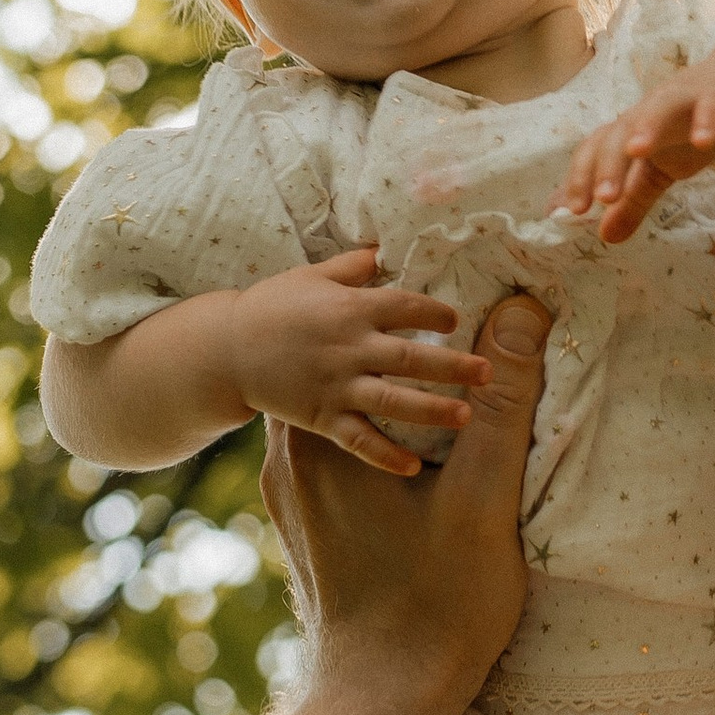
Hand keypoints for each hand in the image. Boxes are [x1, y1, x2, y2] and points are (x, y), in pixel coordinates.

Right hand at [226, 248, 493, 477]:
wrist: (225, 350)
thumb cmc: (272, 307)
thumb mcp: (311, 276)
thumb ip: (352, 265)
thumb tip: (386, 247)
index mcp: (348, 308)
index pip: (403, 307)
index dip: (433, 313)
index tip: (457, 320)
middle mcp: (347, 347)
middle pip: (409, 357)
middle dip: (452, 365)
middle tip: (488, 373)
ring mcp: (335, 385)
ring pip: (391, 400)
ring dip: (431, 409)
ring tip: (466, 416)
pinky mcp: (321, 417)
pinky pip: (358, 440)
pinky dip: (384, 454)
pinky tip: (413, 467)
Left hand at [261, 296, 549, 707]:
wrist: (382, 701)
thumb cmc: (435, 602)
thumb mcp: (483, 492)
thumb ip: (503, 400)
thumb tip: (522, 310)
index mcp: (322, 438)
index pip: (352, 339)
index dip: (401, 310)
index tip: (452, 296)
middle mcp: (291, 460)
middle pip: (342, 376)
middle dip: (393, 352)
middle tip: (451, 331)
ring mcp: (293, 499)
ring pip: (339, 420)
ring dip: (383, 399)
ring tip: (440, 388)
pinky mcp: (306, 531)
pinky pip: (336, 462)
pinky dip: (373, 442)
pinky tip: (416, 455)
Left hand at [557, 31, 714, 245]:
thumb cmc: (693, 125)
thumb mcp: (663, 170)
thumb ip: (635, 201)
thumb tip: (606, 237)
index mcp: (632, 130)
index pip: (596, 149)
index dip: (581, 176)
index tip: (573, 210)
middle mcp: (651, 111)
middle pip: (622, 130)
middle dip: (609, 162)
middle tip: (604, 197)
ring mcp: (687, 100)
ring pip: (660, 107)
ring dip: (647, 127)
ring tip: (636, 151)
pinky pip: (713, 106)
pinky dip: (707, 121)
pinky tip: (703, 142)